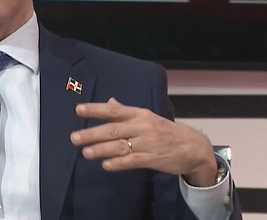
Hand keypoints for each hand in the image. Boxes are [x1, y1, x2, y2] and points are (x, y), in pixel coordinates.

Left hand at [70, 97, 217, 186]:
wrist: (192, 146)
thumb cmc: (165, 131)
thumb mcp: (146, 117)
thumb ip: (126, 111)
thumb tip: (109, 101)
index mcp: (139, 114)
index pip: (114, 110)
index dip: (95, 109)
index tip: (78, 109)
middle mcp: (142, 126)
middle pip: (113, 129)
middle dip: (92, 133)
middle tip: (74, 137)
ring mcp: (147, 143)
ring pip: (120, 145)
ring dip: (101, 149)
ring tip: (85, 153)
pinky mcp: (152, 158)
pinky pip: (132, 161)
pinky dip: (118, 163)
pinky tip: (105, 165)